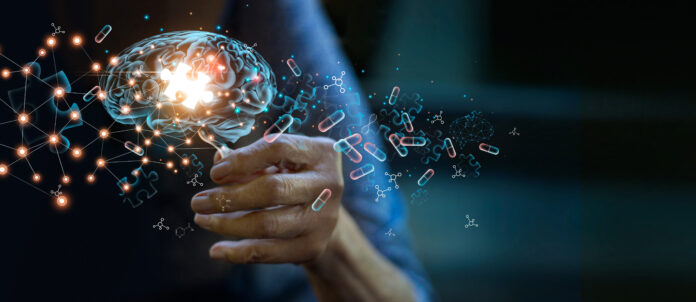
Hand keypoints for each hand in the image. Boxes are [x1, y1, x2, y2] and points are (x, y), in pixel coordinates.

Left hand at [191, 134, 343, 263]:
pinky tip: (216, 250)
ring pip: (268, 224)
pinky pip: (269, 253)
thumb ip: (251, 159)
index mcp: (321, 153)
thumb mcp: (279, 161)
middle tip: (198, 201)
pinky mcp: (313, 246)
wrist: (325, 214)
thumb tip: (220, 160)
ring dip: (228, 224)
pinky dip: (238, 253)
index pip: (278, 148)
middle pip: (272, 190)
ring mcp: (323, 218)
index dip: (243, 159)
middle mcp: (328, 184)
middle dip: (229, 197)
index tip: (214, 174)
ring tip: (202, 219)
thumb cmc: (294, 177)